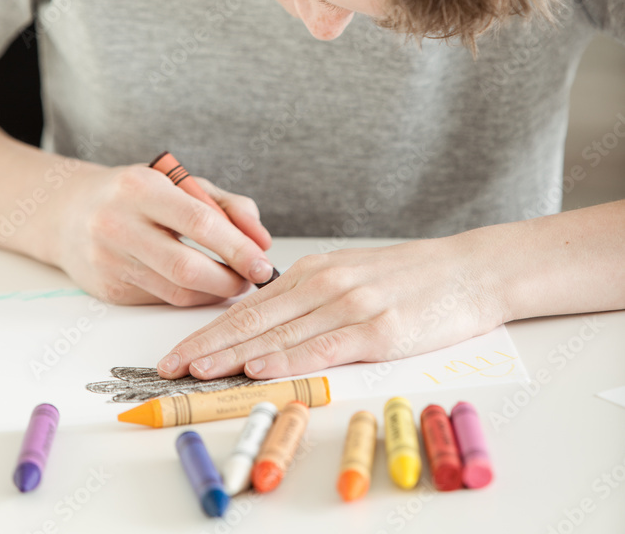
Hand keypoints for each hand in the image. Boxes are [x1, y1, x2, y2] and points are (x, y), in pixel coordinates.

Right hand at [47, 162, 273, 304]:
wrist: (69, 213)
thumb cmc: (137, 194)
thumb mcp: (181, 183)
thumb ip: (228, 205)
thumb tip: (262, 241)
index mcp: (140, 188)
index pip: (199, 222)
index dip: (237, 247)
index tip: (264, 262)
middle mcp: (118, 224)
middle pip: (188, 267)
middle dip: (230, 279)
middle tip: (253, 278)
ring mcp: (109, 261)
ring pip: (177, 291)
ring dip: (215, 292)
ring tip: (233, 281)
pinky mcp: (108, 290)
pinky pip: (162, 300)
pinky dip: (191, 297)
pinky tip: (203, 286)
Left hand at [156, 236, 504, 378]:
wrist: (471, 270)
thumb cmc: (412, 277)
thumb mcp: (353, 274)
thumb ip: (311, 295)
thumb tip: (269, 323)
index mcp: (315, 270)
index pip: (250, 306)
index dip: (210, 329)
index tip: (178, 350)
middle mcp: (326, 283)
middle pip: (255, 319)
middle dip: (207, 344)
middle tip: (168, 365)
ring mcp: (352, 304)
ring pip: (281, 333)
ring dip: (234, 354)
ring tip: (197, 370)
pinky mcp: (380, 329)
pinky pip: (324, 347)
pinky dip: (288, 359)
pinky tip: (260, 368)